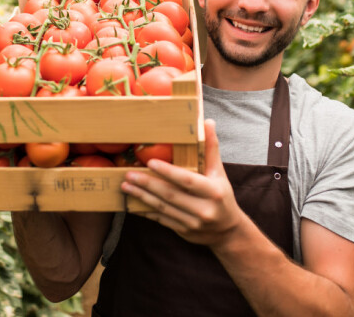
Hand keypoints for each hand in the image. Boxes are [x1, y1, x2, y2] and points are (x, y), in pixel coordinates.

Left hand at [121, 119, 246, 246]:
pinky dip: (145, 211)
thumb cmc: (222, 196)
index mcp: (213, 192)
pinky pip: (161, 220)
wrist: (227, 231)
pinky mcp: (183, 231)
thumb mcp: (219, 173)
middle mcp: (203, 209)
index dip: (168, 172)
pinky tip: (132, 203)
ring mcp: (192, 223)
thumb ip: (211, 149)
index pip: (187, 180)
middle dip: (147, 184)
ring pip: (162, 208)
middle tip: (129, 175)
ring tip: (126, 186)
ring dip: (142, 197)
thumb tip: (207, 122)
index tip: (151, 162)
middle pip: (170, 195)